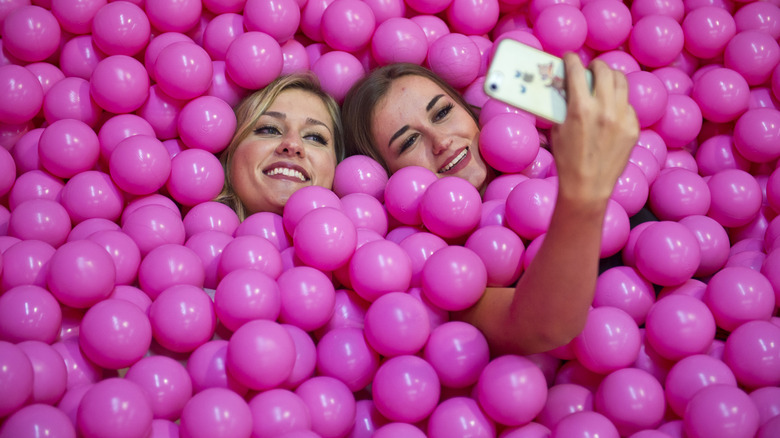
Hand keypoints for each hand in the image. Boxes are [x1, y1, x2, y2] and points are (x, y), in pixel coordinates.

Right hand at [550, 53, 639, 205]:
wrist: (587, 186)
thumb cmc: (567, 159)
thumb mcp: (558, 129)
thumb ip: (564, 106)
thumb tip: (565, 88)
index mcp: (580, 108)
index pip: (576, 71)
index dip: (571, 59)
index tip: (569, 57)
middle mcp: (604, 109)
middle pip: (604, 71)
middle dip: (595, 65)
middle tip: (591, 68)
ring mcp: (622, 118)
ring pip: (621, 83)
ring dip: (611, 77)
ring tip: (605, 81)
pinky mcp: (633, 128)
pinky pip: (627, 105)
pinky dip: (618, 102)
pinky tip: (611, 109)